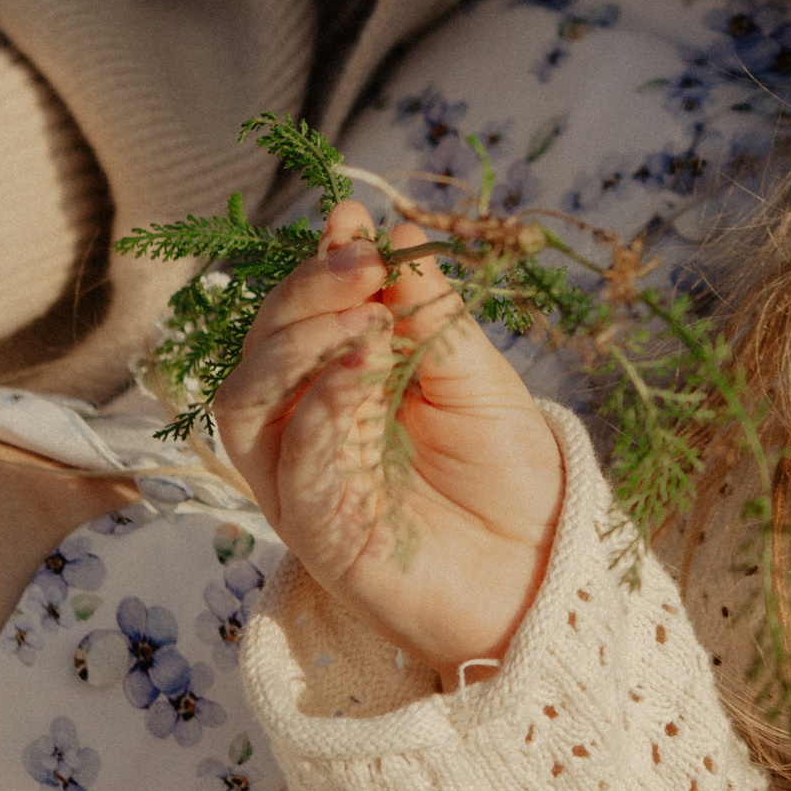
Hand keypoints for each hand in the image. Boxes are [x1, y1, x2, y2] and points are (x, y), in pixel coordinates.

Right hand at [212, 196, 565, 684]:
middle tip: (362, 265)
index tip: (352, 221)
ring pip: (245, 400)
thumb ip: (423, 307)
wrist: (544, 570)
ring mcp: (300, 478)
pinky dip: (321, 407)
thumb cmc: (510, 474)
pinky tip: (366, 370)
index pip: (301, 311)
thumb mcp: (474, 371)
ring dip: (297, 346)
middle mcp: (306, 425)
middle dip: (304, 294)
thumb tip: (376, 224)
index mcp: (342, 379)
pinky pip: (290, 462)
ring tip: (368, 319)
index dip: (318, 263)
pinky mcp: (311, 529)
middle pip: (261, 346)